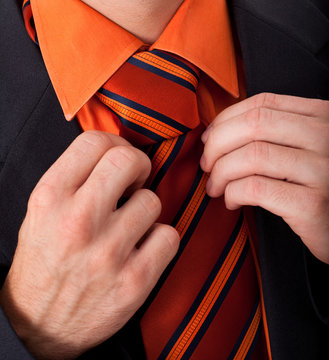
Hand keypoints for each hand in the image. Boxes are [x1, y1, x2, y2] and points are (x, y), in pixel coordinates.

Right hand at [0, 131, 178, 358]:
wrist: (38, 325)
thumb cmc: (45, 262)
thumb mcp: (42, 212)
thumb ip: (75, 177)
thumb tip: (117, 151)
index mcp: (50, 198)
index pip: (94, 142)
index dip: (115, 143)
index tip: (119, 159)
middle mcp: (77, 222)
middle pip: (128, 160)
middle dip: (139, 165)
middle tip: (134, 181)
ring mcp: (107, 253)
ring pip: (152, 200)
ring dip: (145, 209)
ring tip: (129, 226)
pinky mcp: (134, 282)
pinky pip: (169, 236)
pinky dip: (160, 239)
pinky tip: (143, 248)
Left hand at [200, 93, 328, 263]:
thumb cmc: (316, 187)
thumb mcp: (303, 149)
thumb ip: (272, 134)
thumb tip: (215, 133)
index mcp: (321, 117)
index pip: (262, 104)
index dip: (226, 119)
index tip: (209, 139)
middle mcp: (325, 136)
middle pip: (254, 125)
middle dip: (217, 145)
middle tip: (207, 165)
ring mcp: (322, 170)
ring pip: (252, 155)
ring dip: (221, 172)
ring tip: (215, 187)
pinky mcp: (312, 204)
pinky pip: (256, 188)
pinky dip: (233, 193)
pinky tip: (232, 202)